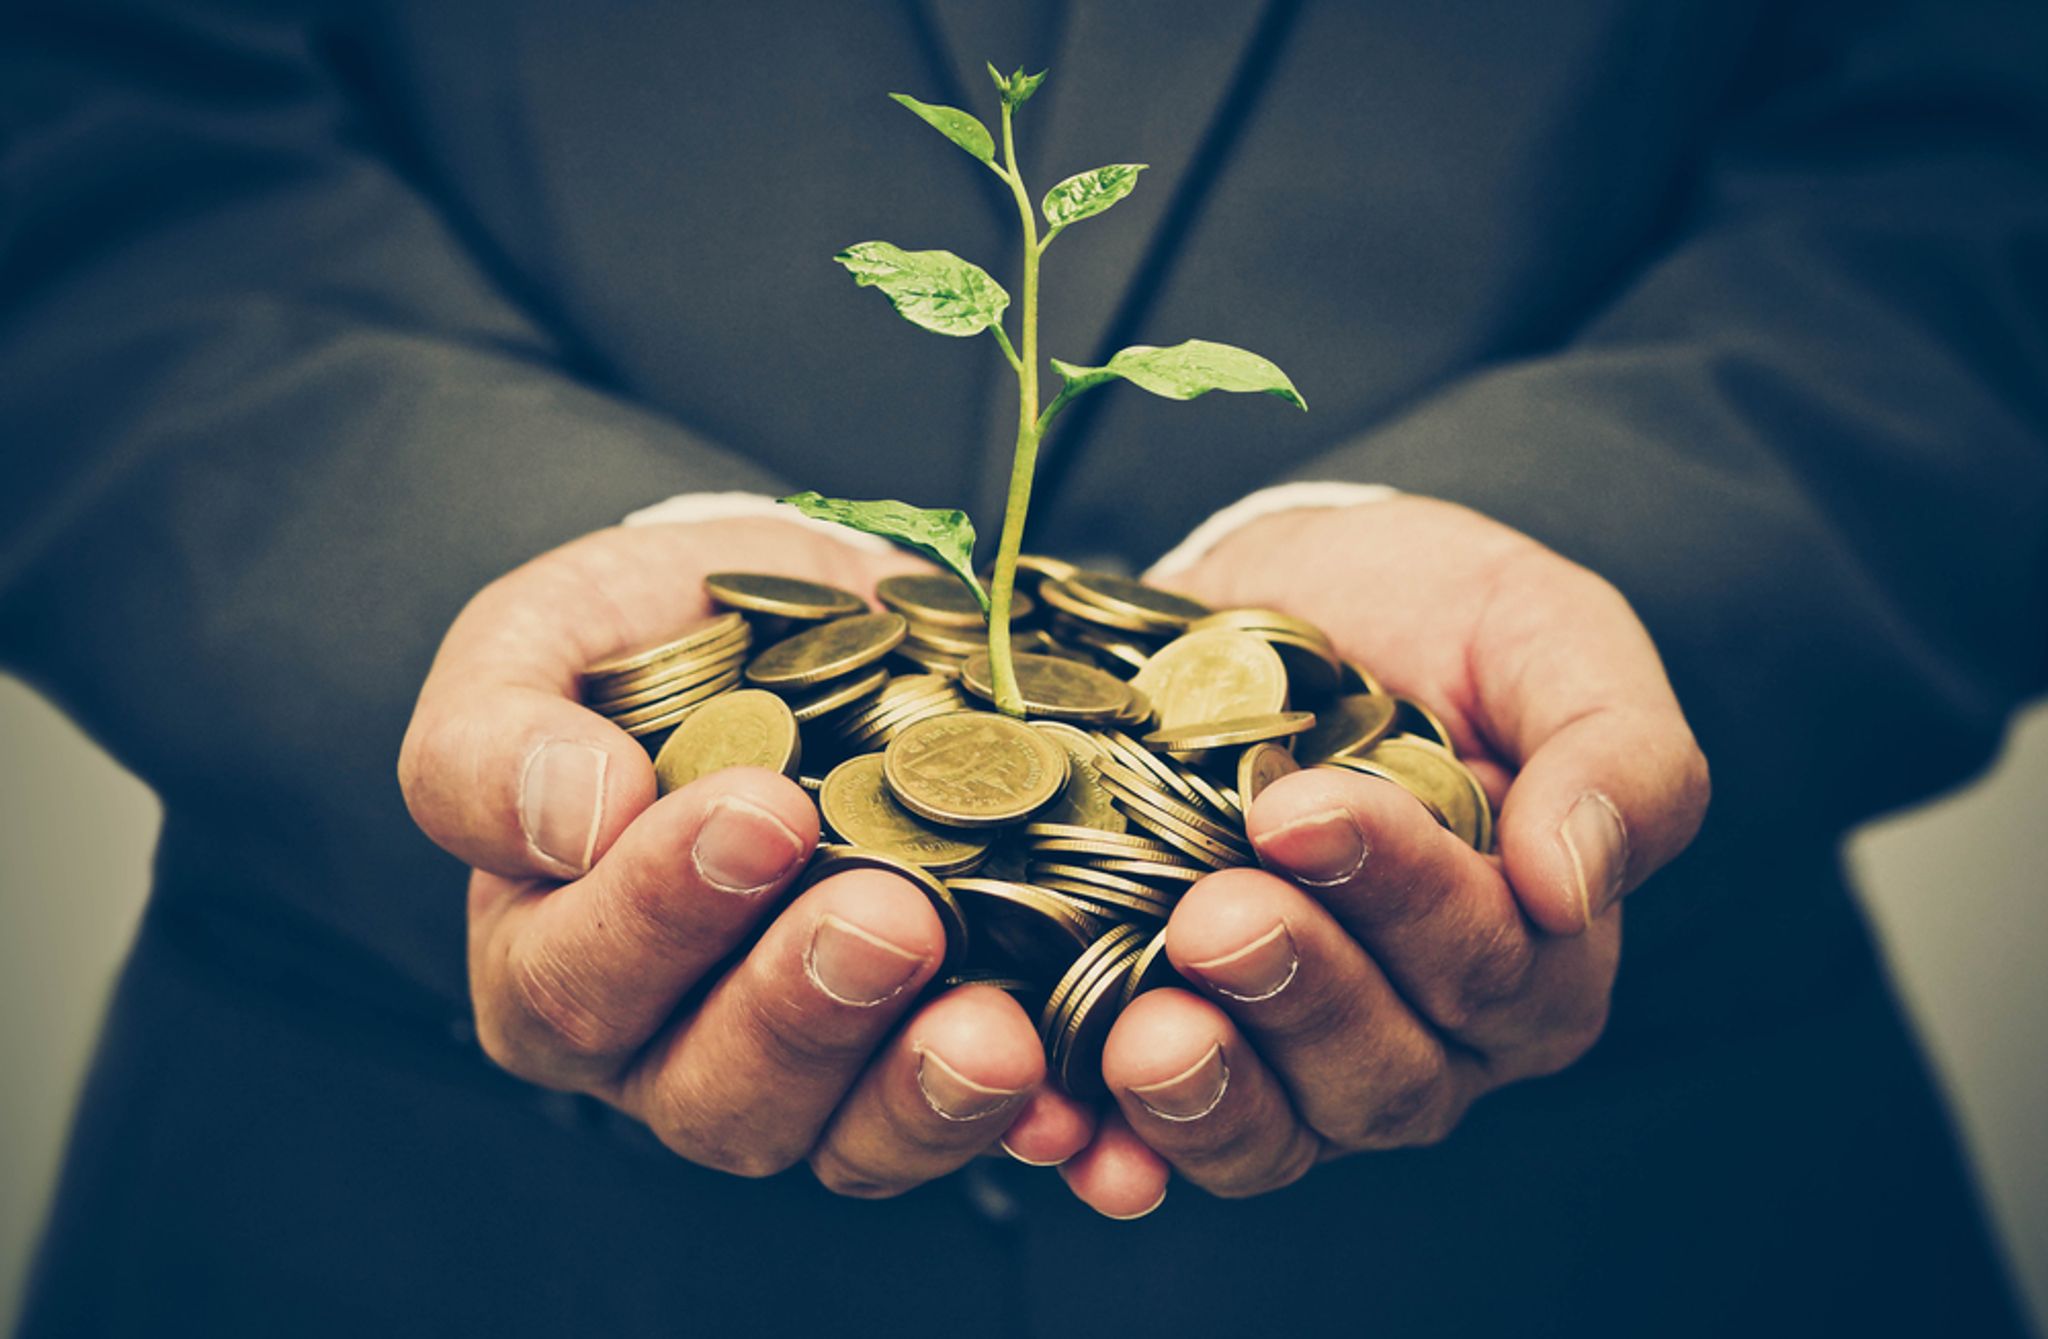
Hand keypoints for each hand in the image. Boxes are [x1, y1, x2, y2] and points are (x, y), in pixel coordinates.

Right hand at [399, 518, 1095, 1193]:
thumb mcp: (542, 639)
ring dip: (915, 1088)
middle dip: (802, 1007)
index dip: (658, 913)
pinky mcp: (924, 1070)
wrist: (815, 620)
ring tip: (990, 1022)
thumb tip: (570, 821)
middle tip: (888, 916)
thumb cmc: (656, 636)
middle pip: (710, 1093)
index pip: (572, 980)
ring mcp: (808, 1076)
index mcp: (553, 956)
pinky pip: (962, 1131)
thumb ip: (496, 734)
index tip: (759, 811)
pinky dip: (1020, 1118)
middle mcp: (669, 1047)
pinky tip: (1064, 1088)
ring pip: (836, 1141)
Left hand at [1055, 494, 1709, 1213]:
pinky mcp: (1178, 1050)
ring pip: (1276, 1135)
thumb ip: (1616, 756)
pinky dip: (1108, 1145)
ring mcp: (1293, 1062)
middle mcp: (1422, 1036)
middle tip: (1216, 912)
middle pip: (1384, 1075)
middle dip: (1297, 995)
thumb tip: (1573, 887)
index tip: (1302, 808)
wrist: (1288, 593)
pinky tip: (1062, 1130)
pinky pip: (1150, 1140)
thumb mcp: (1552, 638)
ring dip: (1208, 1097)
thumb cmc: (1440, 618)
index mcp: (1534, 955)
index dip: (1401, 896)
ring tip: (1148, 1033)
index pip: (1492, 966)